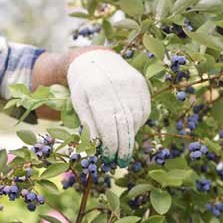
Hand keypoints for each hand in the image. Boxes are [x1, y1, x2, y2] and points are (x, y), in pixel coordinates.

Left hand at [67, 49, 150, 165]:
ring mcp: (132, 84)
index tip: (109, 158)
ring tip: (123, 147)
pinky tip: (128, 129)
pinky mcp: (141, 84)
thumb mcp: (79, 104)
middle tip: (121, 162)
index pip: (108, 125)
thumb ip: (89, 125)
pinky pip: (143, 111)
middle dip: (124, 147)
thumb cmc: (83, 86)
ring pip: (136, 119)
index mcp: (97, 91)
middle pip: (125, 124)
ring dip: (130, 137)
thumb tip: (97, 148)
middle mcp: (117, 86)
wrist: (96, 59)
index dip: (110, 145)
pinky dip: (137, 124)